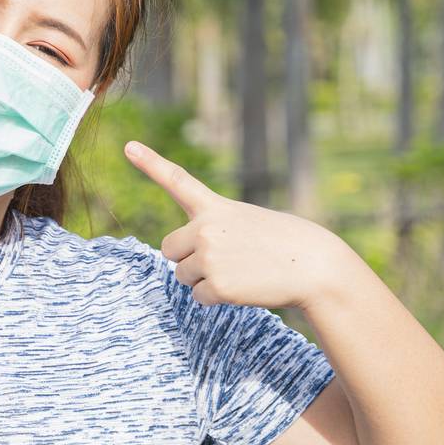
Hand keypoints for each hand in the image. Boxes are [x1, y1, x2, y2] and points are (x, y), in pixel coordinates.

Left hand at [123, 139, 353, 309]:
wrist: (315, 266)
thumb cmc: (285, 243)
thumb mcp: (247, 221)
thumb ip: (214, 228)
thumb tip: (191, 255)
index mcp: (215, 208)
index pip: (177, 181)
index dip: (150, 163)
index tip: (128, 146)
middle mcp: (206, 228)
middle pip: (169, 249)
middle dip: (188, 257)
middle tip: (223, 258)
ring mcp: (209, 257)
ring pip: (183, 276)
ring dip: (205, 279)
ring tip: (240, 270)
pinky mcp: (216, 285)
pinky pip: (199, 297)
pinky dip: (217, 298)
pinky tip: (243, 287)